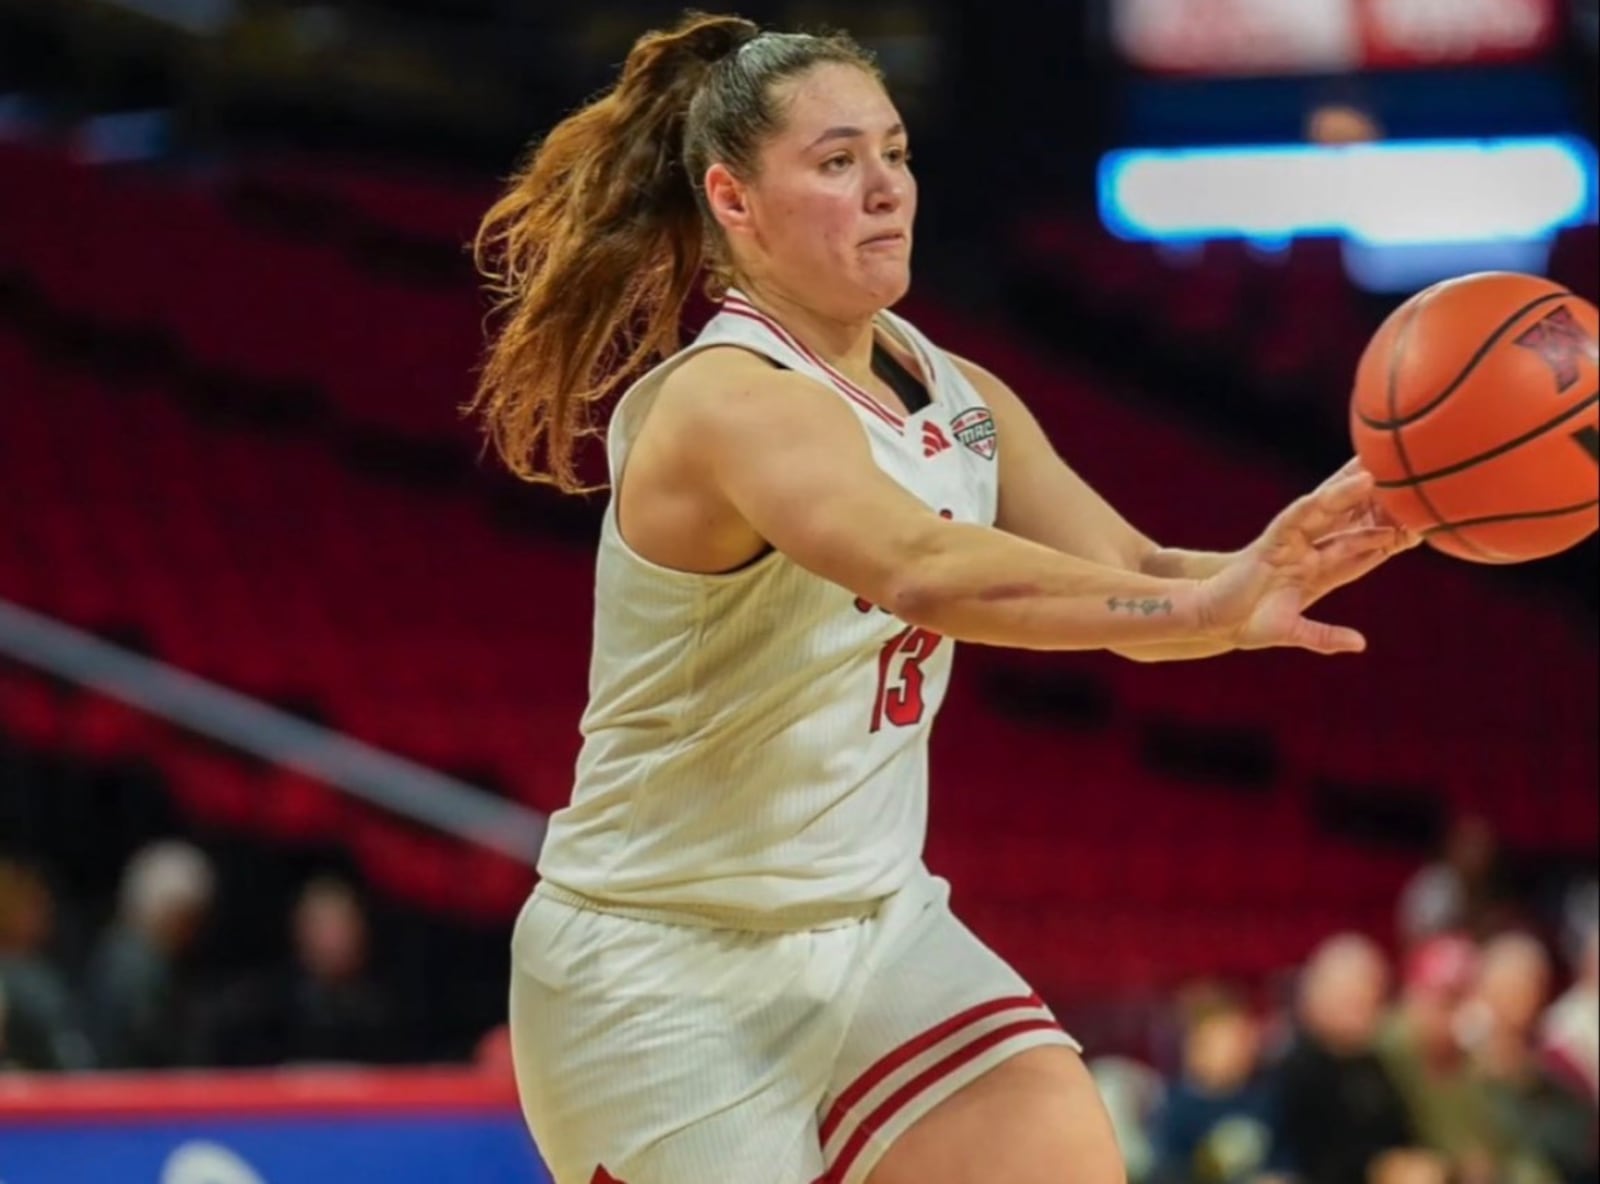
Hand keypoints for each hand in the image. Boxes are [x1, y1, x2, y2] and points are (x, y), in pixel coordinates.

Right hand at [1197, 468, 1411, 653]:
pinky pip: (1295, 518)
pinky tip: (1329, 492)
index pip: (1362, 548)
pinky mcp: (1272, 541)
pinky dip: (1313, 505)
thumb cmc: (1248, 623)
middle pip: (1349, 520)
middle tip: (1407, 478)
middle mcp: (1310, 551)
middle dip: (1375, 502)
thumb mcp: (1293, 631)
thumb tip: (1360, 644)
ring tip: (1375, 474)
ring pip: (1325, 511)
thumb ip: (1325, 637)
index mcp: (1320, 571)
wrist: (1212, 616)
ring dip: (1348, 493)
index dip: (1390, 536)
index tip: (1422, 523)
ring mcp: (1291, 542)